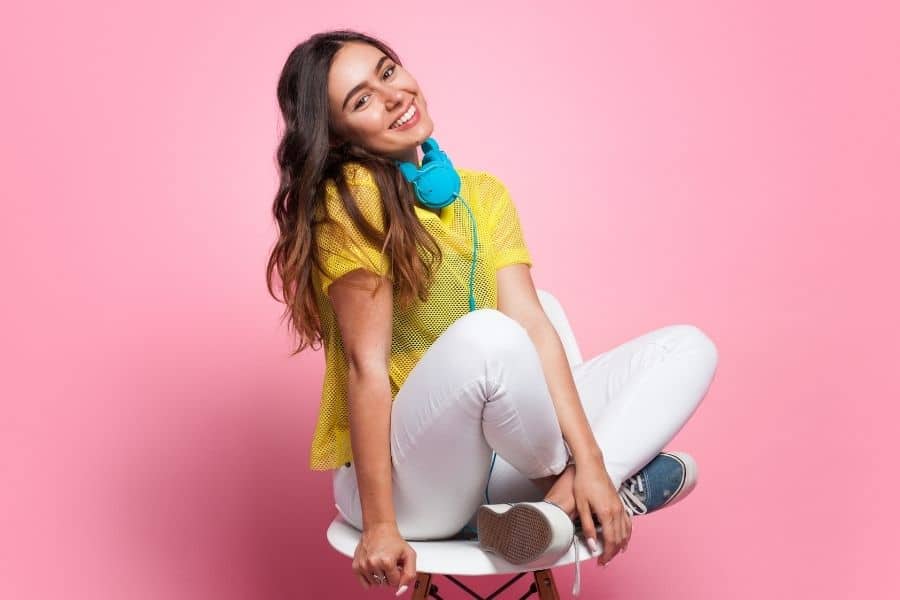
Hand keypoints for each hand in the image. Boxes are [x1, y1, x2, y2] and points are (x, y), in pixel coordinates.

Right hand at [353, 522, 416, 594]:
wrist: (378, 528)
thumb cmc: (393, 540)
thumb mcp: (409, 554)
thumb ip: (410, 574)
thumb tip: (401, 589)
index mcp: (387, 562)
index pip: (395, 583)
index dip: (398, 574)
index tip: (397, 565)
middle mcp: (373, 564)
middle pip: (385, 584)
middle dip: (389, 575)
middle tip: (389, 562)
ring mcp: (363, 565)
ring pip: (375, 584)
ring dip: (379, 576)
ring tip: (381, 563)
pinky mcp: (356, 566)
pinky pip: (364, 584)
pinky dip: (370, 579)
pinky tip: (374, 568)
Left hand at [571, 450, 631, 566]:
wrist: (591, 464)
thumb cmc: (584, 482)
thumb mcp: (582, 505)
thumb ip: (588, 527)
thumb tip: (592, 545)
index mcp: (607, 513)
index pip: (610, 541)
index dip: (607, 554)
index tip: (601, 562)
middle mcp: (617, 511)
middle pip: (619, 539)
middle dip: (613, 552)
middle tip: (604, 561)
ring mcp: (620, 506)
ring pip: (625, 532)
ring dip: (621, 545)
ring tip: (613, 554)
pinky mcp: (619, 502)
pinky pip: (628, 522)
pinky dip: (627, 533)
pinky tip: (624, 538)